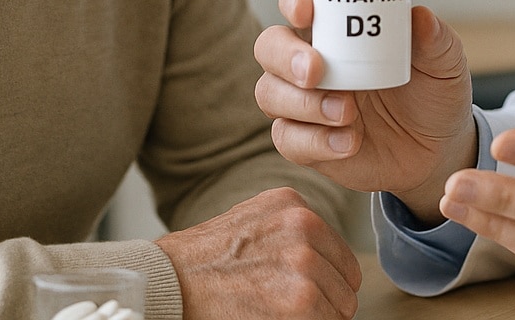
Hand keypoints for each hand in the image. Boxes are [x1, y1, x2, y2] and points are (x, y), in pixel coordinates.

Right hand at [154, 187, 359, 319]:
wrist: (168, 283)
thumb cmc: (203, 259)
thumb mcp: (252, 218)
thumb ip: (292, 229)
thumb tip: (327, 258)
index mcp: (295, 206)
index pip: (341, 259)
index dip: (327, 284)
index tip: (305, 295)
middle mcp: (304, 227)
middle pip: (345, 287)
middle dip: (324, 304)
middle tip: (286, 310)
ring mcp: (304, 264)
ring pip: (339, 311)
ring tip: (276, 315)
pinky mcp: (299, 303)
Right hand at [254, 0, 477, 222]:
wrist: (438, 150)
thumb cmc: (434, 94)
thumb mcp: (444, 63)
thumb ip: (435, 39)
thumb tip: (420, 16)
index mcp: (340, 27)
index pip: (301, 0)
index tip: (305, 11)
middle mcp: (314, 58)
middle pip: (269, 45)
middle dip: (286, 56)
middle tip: (317, 71)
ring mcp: (304, 100)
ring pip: (269, 92)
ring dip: (303, 103)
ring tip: (348, 114)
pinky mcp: (306, 141)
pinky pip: (287, 138)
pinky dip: (315, 141)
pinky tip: (350, 142)